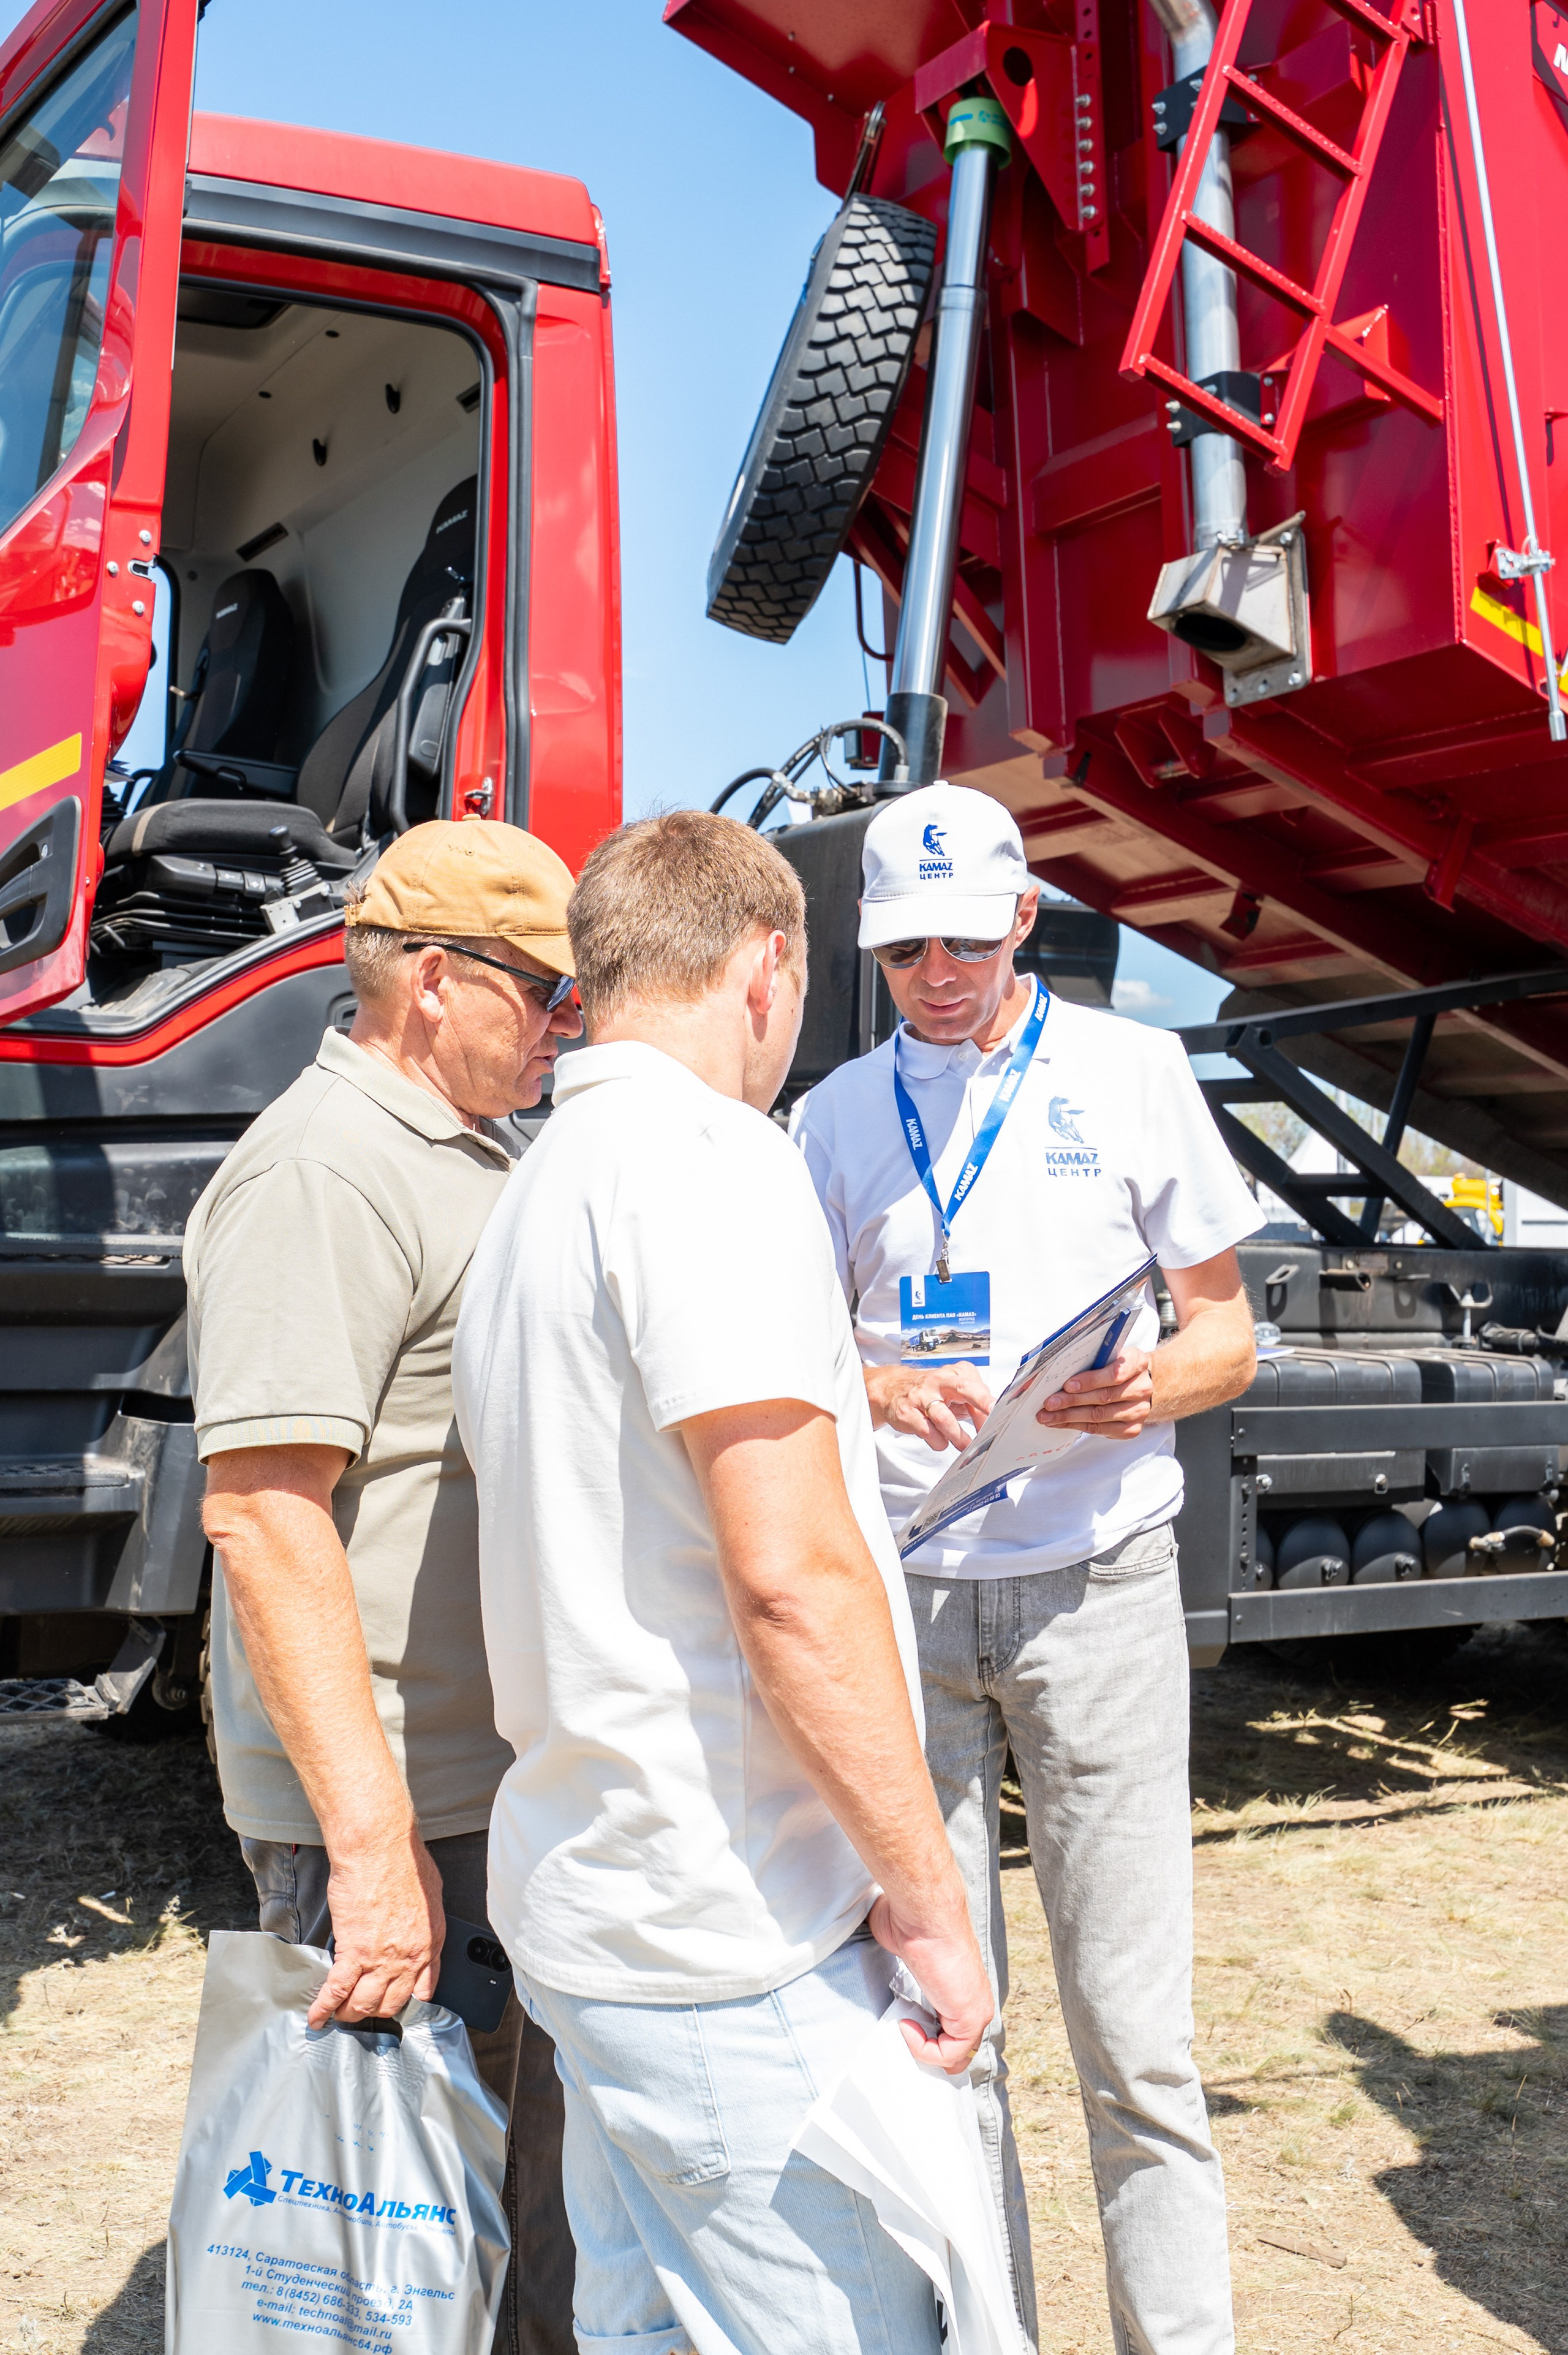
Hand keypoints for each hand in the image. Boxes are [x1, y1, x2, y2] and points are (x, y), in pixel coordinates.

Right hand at [307, 1827, 444, 2027]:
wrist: (379, 1847)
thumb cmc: (404, 1859)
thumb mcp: (431, 1890)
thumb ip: (425, 1917)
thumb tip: (417, 1925)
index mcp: (430, 1941)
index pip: (423, 1988)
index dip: (406, 1999)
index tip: (396, 2002)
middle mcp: (408, 1957)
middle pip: (391, 2001)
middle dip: (376, 2010)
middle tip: (363, 2009)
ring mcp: (381, 1958)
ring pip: (363, 2002)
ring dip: (349, 2013)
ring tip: (339, 2015)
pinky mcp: (353, 1951)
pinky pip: (336, 1989)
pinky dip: (324, 2007)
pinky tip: (317, 2016)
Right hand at [865, 1361, 992, 1452]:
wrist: (892, 1388)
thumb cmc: (930, 1392)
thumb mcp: (954, 1394)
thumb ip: (974, 1408)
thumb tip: (991, 1426)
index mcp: (955, 1374)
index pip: (976, 1387)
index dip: (988, 1401)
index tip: (1000, 1411)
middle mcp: (939, 1380)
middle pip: (963, 1389)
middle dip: (980, 1403)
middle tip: (991, 1422)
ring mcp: (921, 1395)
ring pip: (944, 1417)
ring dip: (958, 1436)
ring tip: (965, 1446)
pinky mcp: (907, 1412)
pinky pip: (927, 1431)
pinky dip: (938, 1441)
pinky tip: (941, 1441)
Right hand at [868, 1892, 992, 2076]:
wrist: (924, 1914)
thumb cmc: (910, 1921)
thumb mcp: (904, 1947)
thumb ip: (901, 1964)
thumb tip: (884, 1956)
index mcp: (961, 1986)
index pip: (954, 2032)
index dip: (929, 2039)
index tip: (903, 2026)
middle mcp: (974, 2001)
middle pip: (959, 2051)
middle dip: (929, 2052)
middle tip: (903, 2036)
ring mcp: (977, 2012)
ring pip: (955, 2057)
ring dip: (923, 2051)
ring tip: (903, 2026)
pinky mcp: (971, 2019)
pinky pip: (948, 2055)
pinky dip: (923, 2049)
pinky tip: (907, 2024)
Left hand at [1035, 1346, 1155, 1439]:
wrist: (1136, 1384)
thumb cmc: (1115, 1367)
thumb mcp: (1109, 1356)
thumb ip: (1093, 1361)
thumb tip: (1059, 1371)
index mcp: (1138, 1362)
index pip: (1114, 1373)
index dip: (1090, 1380)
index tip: (1068, 1385)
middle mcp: (1142, 1388)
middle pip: (1103, 1397)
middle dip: (1072, 1401)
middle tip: (1049, 1403)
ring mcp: (1139, 1411)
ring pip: (1099, 1416)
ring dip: (1069, 1416)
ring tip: (1048, 1416)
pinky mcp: (1132, 1429)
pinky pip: (1100, 1429)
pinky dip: (1076, 1426)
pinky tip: (1060, 1422)